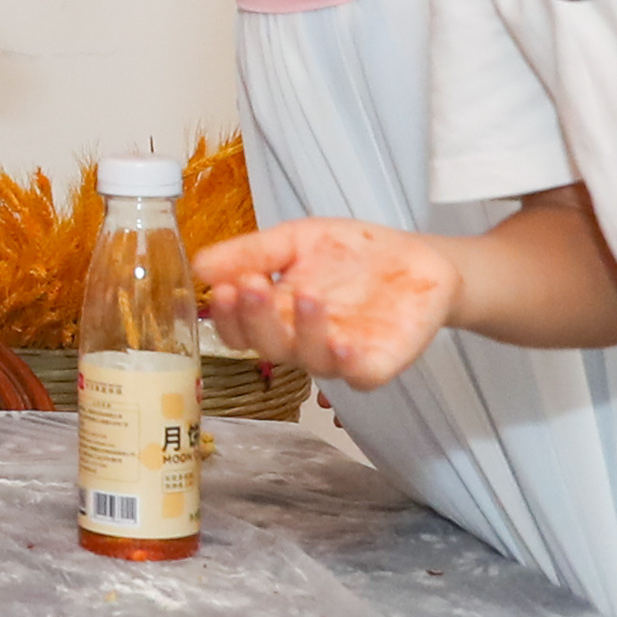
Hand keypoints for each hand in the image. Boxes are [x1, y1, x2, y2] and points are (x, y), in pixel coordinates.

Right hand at [191, 218, 457, 390]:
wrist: (418, 258)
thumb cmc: (353, 253)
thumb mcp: (295, 240)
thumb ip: (252, 253)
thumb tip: (198, 265)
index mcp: (275, 316)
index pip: (238, 330)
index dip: (227, 316)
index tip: (223, 288)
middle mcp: (302, 342)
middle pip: (267, 347)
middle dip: (256, 319)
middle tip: (252, 285)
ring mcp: (339, 357)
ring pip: (310, 361)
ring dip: (302, 331)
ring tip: (307, 295)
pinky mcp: (378, 364)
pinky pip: (357, 376)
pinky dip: (346, 363)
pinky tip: (341, 341)